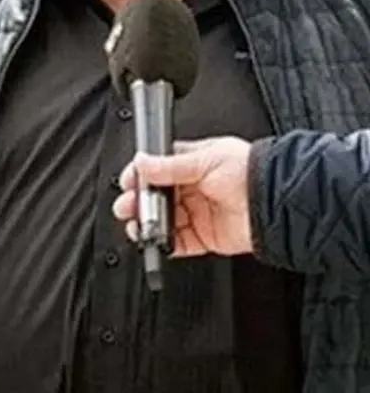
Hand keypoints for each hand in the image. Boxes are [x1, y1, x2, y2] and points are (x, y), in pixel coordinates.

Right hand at [111, 136, 253, 257]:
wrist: (276, 202)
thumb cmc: (251, 172)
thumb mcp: (205, 160)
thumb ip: (169, 166)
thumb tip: (140, 162)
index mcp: (193, 163)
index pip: (157, 168)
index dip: (140, 175)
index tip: (128, 182)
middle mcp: (194, 188)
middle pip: (156, 197)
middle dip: (138, 202)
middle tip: (127, 206)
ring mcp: (198, 212)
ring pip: (163, 220)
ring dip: (147, 223)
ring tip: (137, 225)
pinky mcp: (205, 236)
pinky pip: (178, 243)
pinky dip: (164, 243)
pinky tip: (154, 239)